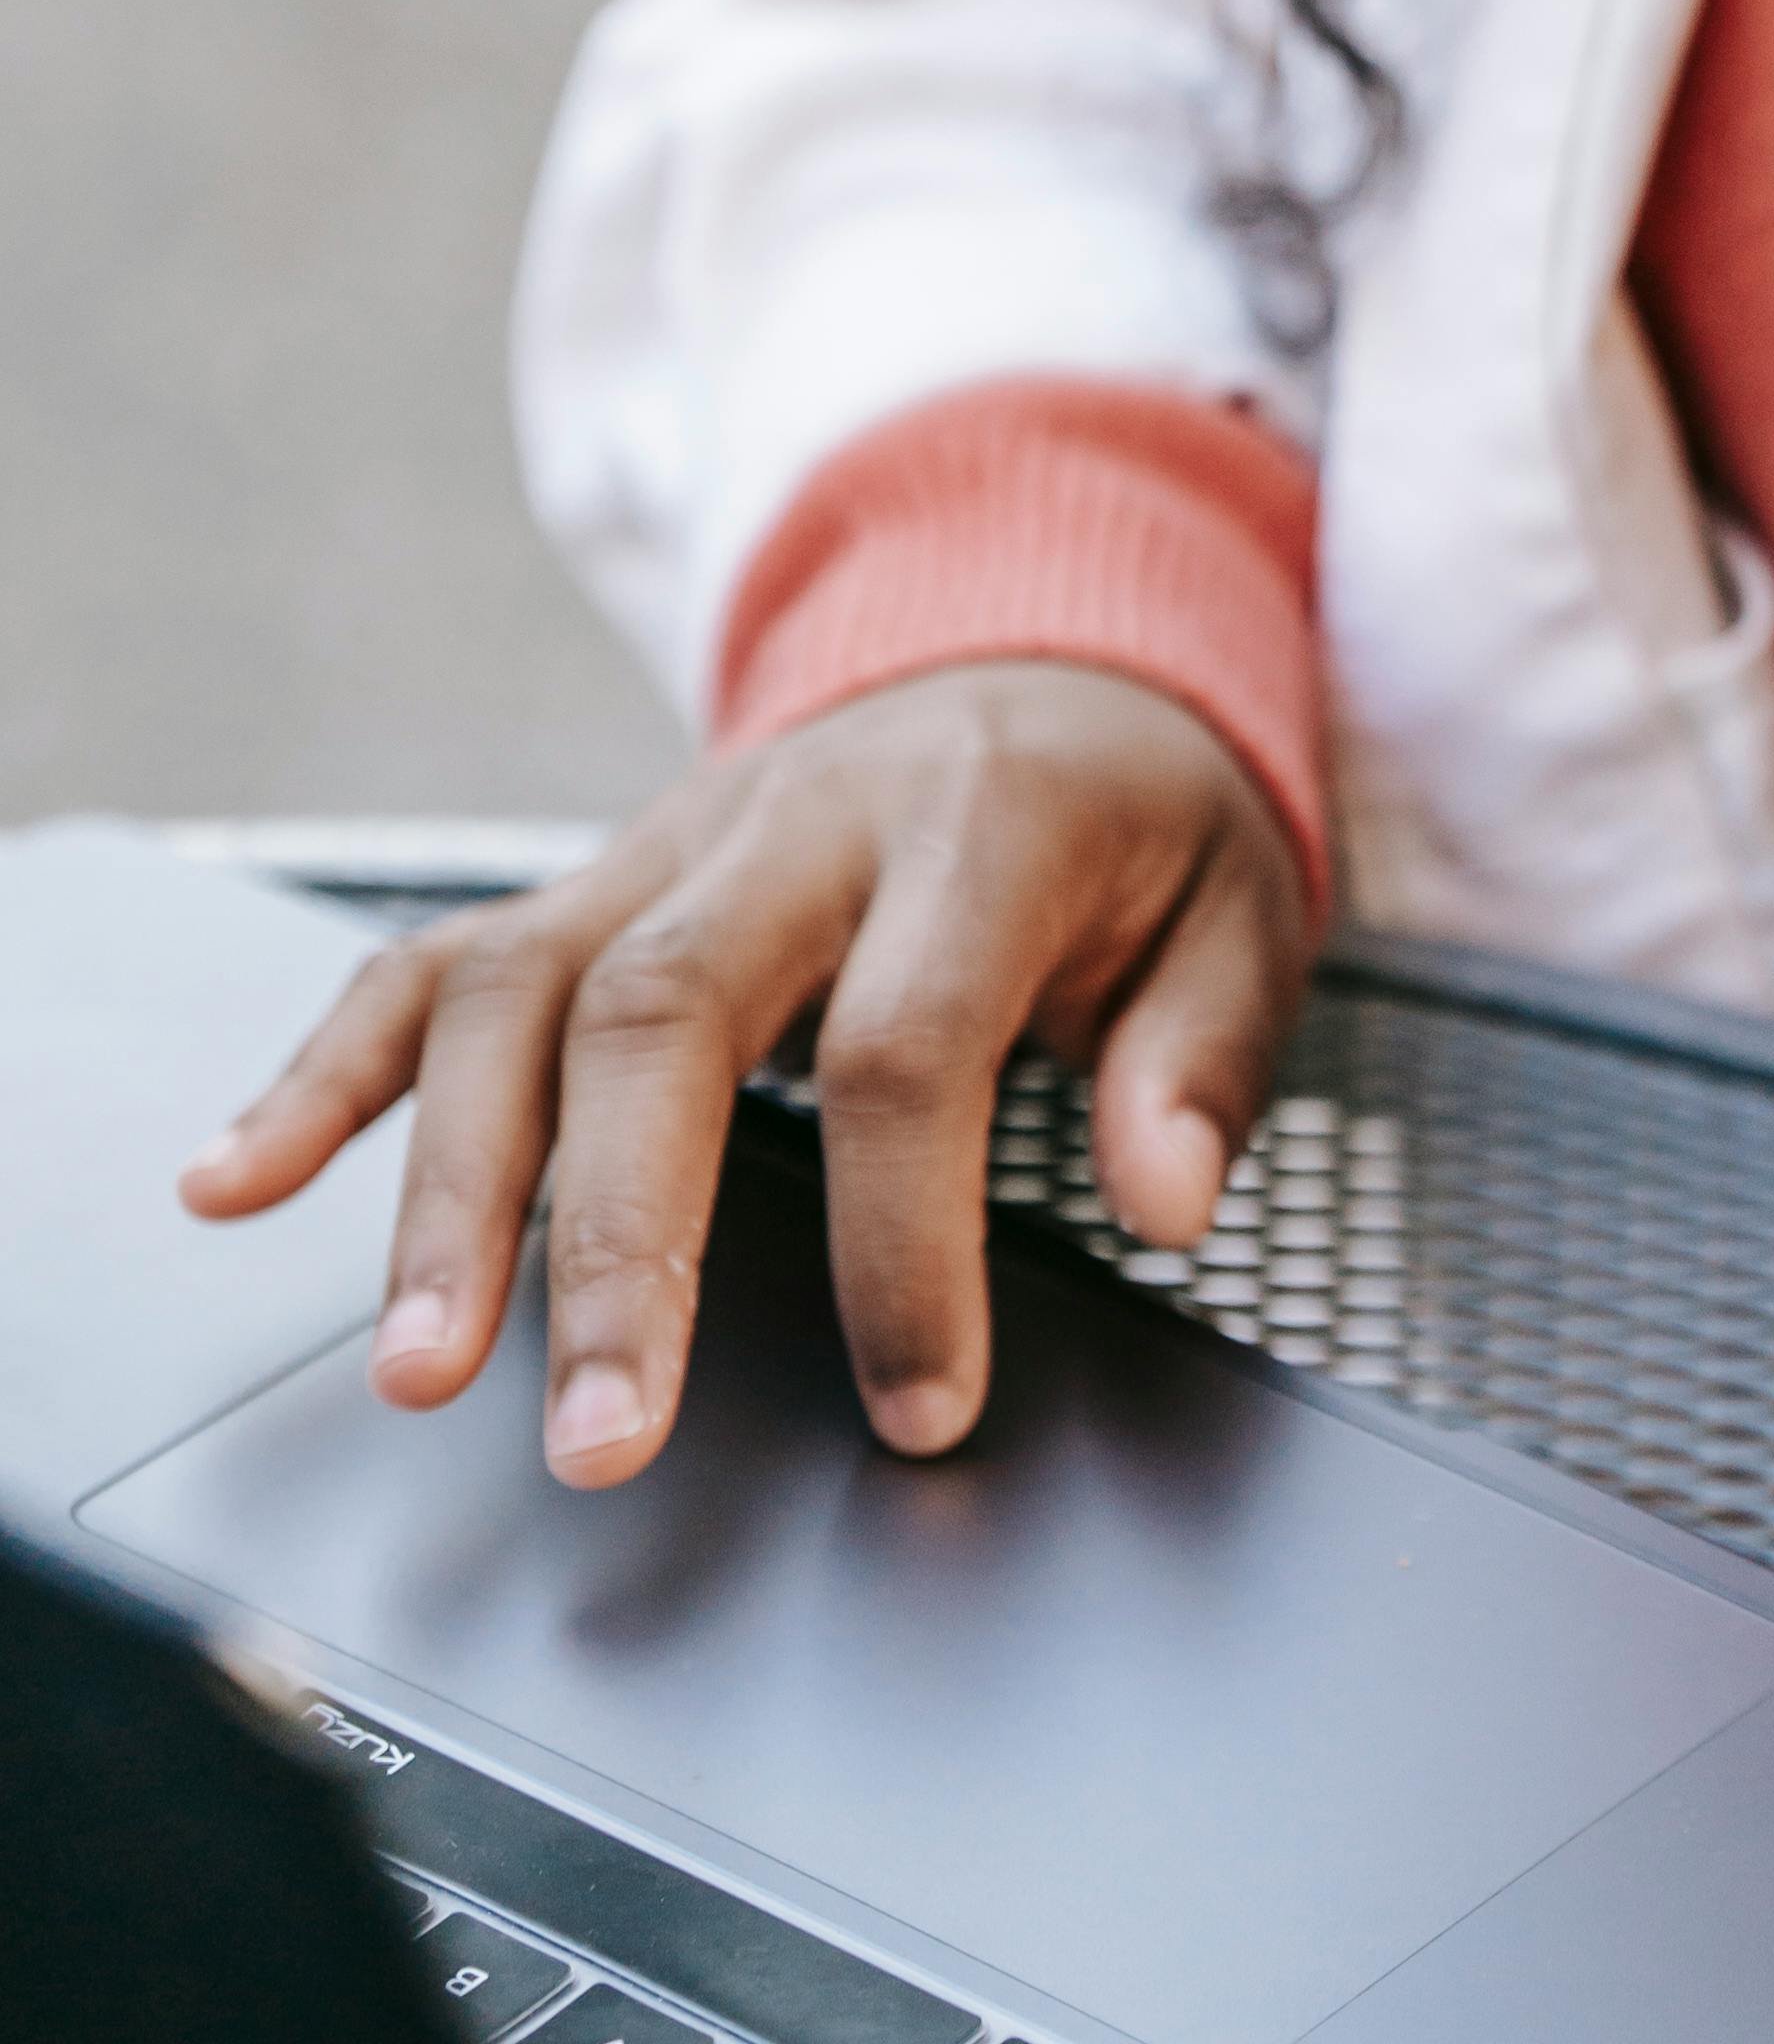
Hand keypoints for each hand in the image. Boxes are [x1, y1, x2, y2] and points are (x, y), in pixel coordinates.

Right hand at [179, 663, 1310, 1482]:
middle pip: (672, 1014)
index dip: (906, 1240)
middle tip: (601, 1434)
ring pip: (524, 992)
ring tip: (417, 1369)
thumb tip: (1162, 1195)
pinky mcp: (590, 876)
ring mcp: (669, 843)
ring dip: (452, 1187)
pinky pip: (431, 958)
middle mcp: (796, 822)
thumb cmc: (1132, 812)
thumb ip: (1200, 1055)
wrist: (1040, 642)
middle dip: (621, 1239)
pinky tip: (237, 1184)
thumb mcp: (1235, 902)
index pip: (909, 1041)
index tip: (920, 1405)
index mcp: (975, 824)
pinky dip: (325, 1071)